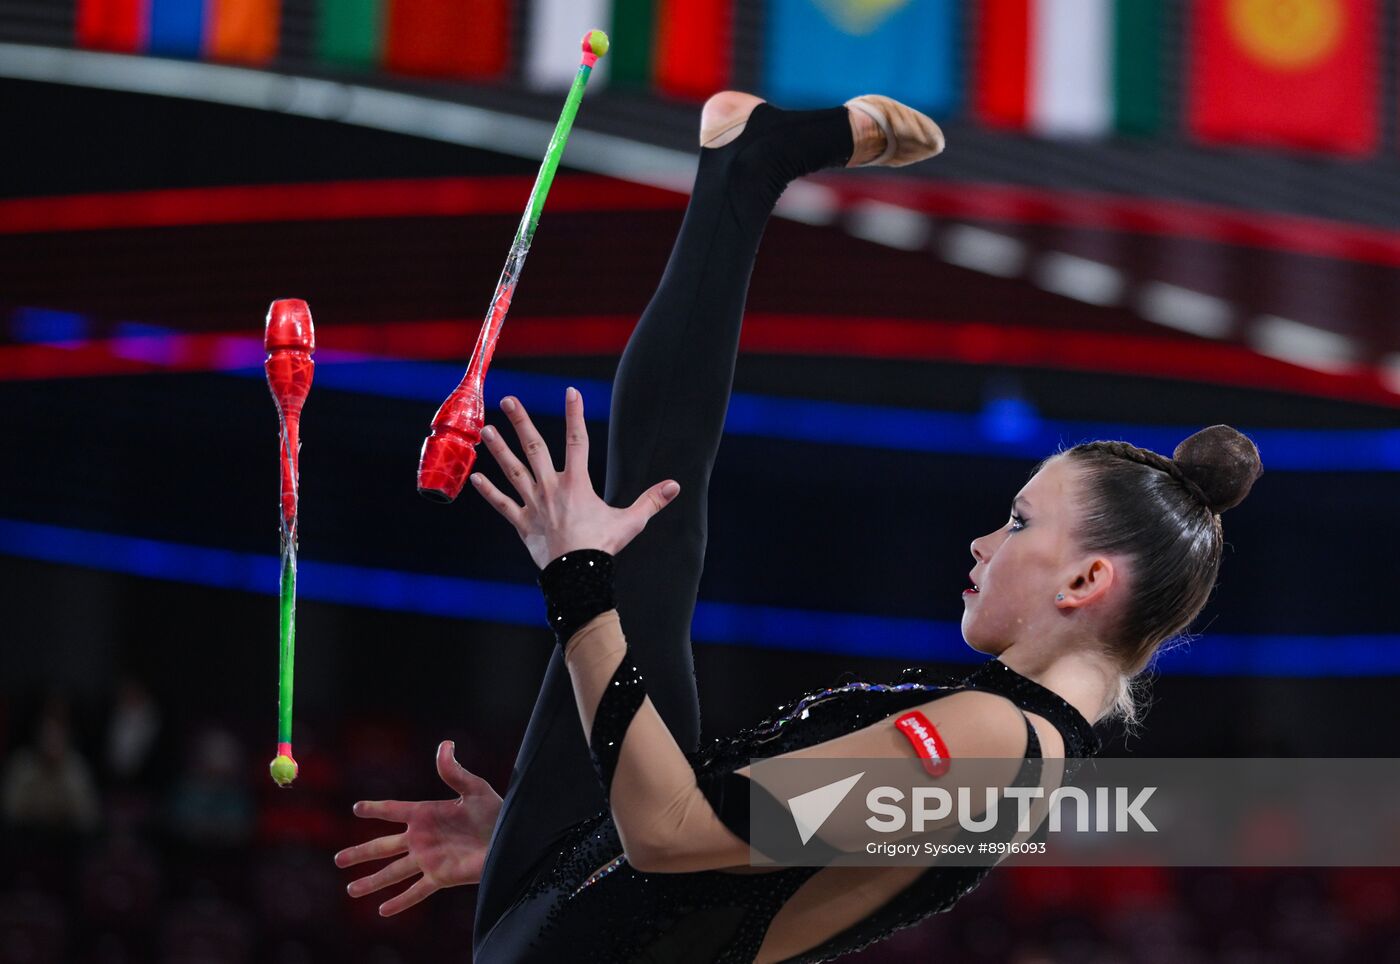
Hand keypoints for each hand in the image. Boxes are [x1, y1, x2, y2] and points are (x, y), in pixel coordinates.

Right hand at [334, 740, 501, 915]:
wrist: (510, 839)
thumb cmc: (495, 812)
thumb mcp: (474, 788)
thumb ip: (454, 771)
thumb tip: (445, 744)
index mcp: (427, 814)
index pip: (393, 811)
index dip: (375, 809)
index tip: (357, 808)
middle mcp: (422, 838)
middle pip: (383, 846)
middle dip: (360, 853)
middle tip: (338, 859)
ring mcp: (429, 859)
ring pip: (393, 872)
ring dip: (372, 882)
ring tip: (350, 890)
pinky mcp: (441, 877)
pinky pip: (416, 891)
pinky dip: (400, 902)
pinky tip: (382, 911)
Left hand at [471, 388, 680, 568]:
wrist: (577, 575)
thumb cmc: (603, 547)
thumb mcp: (631, 521)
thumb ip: (651, 501)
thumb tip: (676, 485)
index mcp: (577, 483)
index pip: (576, 440)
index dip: (574, 414)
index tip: (570, 392)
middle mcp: (552, 487)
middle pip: (534, 447)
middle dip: (521, 422)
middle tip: (509, 400)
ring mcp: (534, 504)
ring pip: (513, 471)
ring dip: (499, 449)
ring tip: (486, 430)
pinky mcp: (522, 523)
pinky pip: (502, 504)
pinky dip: (489, 492)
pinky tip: (474, 478)